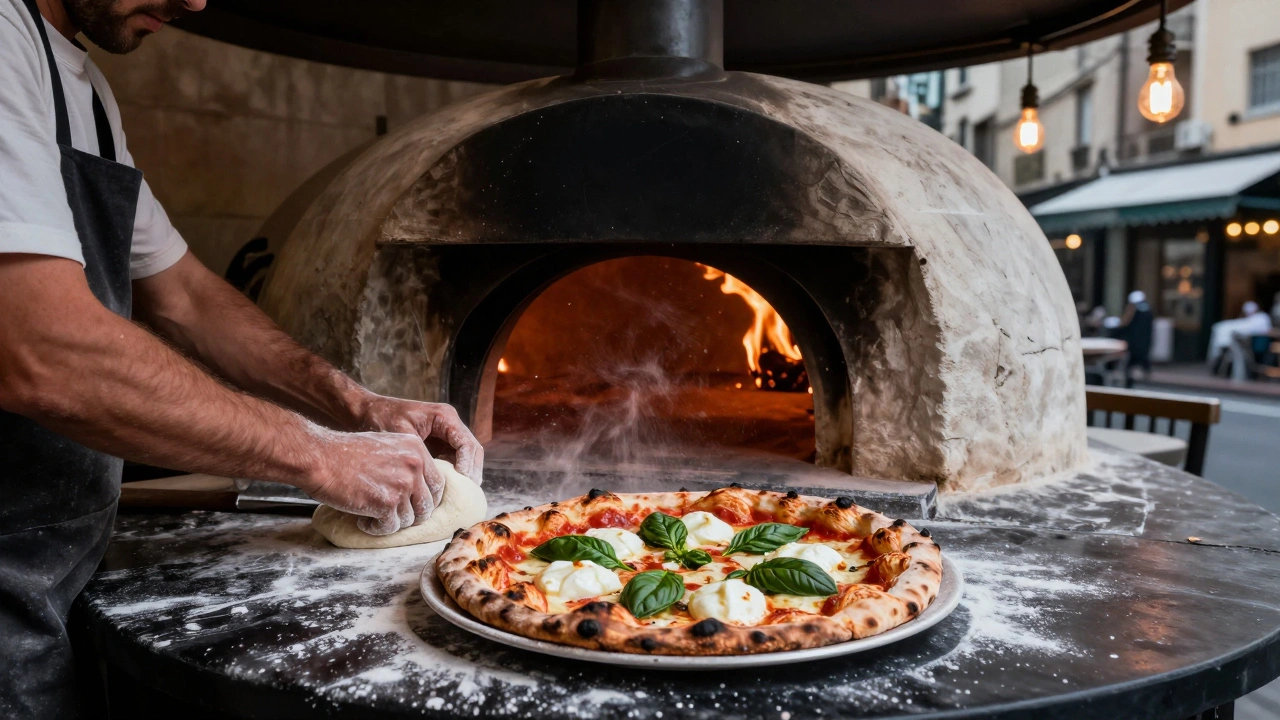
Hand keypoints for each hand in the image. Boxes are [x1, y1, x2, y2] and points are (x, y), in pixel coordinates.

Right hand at [305, 431, 444, 535]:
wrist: (321, 457)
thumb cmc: (346, 452)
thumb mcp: (387, 446)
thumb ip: (407, 463)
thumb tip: (420, 489)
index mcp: (417, 449)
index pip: (437, 484)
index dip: (427, 499)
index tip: (414, 506)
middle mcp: (415, 466)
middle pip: (427, 505)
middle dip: (411, 515)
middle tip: (392, 516)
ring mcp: (402, 485)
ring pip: (409, 519)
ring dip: (391, 522)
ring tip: (372, 515)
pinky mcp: (386, 503)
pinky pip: (391, 528)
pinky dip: (376, 529)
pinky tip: (363, 520)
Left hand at [353, 394, 484, 483]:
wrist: (365, 412)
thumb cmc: (381, 418)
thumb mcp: (401, 435)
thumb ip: (419, 454)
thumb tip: (434, 480)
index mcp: (444, 417)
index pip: (467, 444)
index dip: (468, 465)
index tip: (462, 483)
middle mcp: (449, 425)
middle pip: (473, 452)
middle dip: (471, 473)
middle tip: (465, 496)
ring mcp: (446, 436)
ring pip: (467, 458)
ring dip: (465, 477)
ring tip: (459, 498)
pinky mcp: (439, 446)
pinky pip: (453, 462)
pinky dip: (453, 477)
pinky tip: (445, 493)